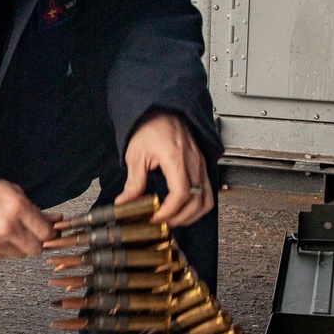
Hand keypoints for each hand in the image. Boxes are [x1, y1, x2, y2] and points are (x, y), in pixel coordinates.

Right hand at [0, 178, 57, 260]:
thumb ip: (38, 211)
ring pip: (22, 255)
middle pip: (37, 249)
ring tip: (8, 232)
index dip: (50, 233)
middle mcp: (7, 228)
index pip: (46, 233)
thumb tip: (58, 222)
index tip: (48, 231)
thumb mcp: (17, 194)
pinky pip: (5, 257)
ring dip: (20, 246)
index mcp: (18, 208)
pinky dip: (5, 249)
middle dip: (36, 241)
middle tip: (29, 232)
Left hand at [114, 111, 212, 227]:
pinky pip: (208, 191)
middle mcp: (193, 162)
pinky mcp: (202, 165)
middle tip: (163, 222)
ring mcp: (201, 164)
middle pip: (197, 201)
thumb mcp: (136, 155)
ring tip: (174, 219)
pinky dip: (199, 205)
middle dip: (180, 218)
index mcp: (176, 159)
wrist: (163, 111)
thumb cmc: (151, 127)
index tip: (155, 217)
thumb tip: (125, 202)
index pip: (181, 194)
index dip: (169, 211)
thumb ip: (133, 182)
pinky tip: (185, 208)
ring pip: (207, 199)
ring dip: (192, 215)